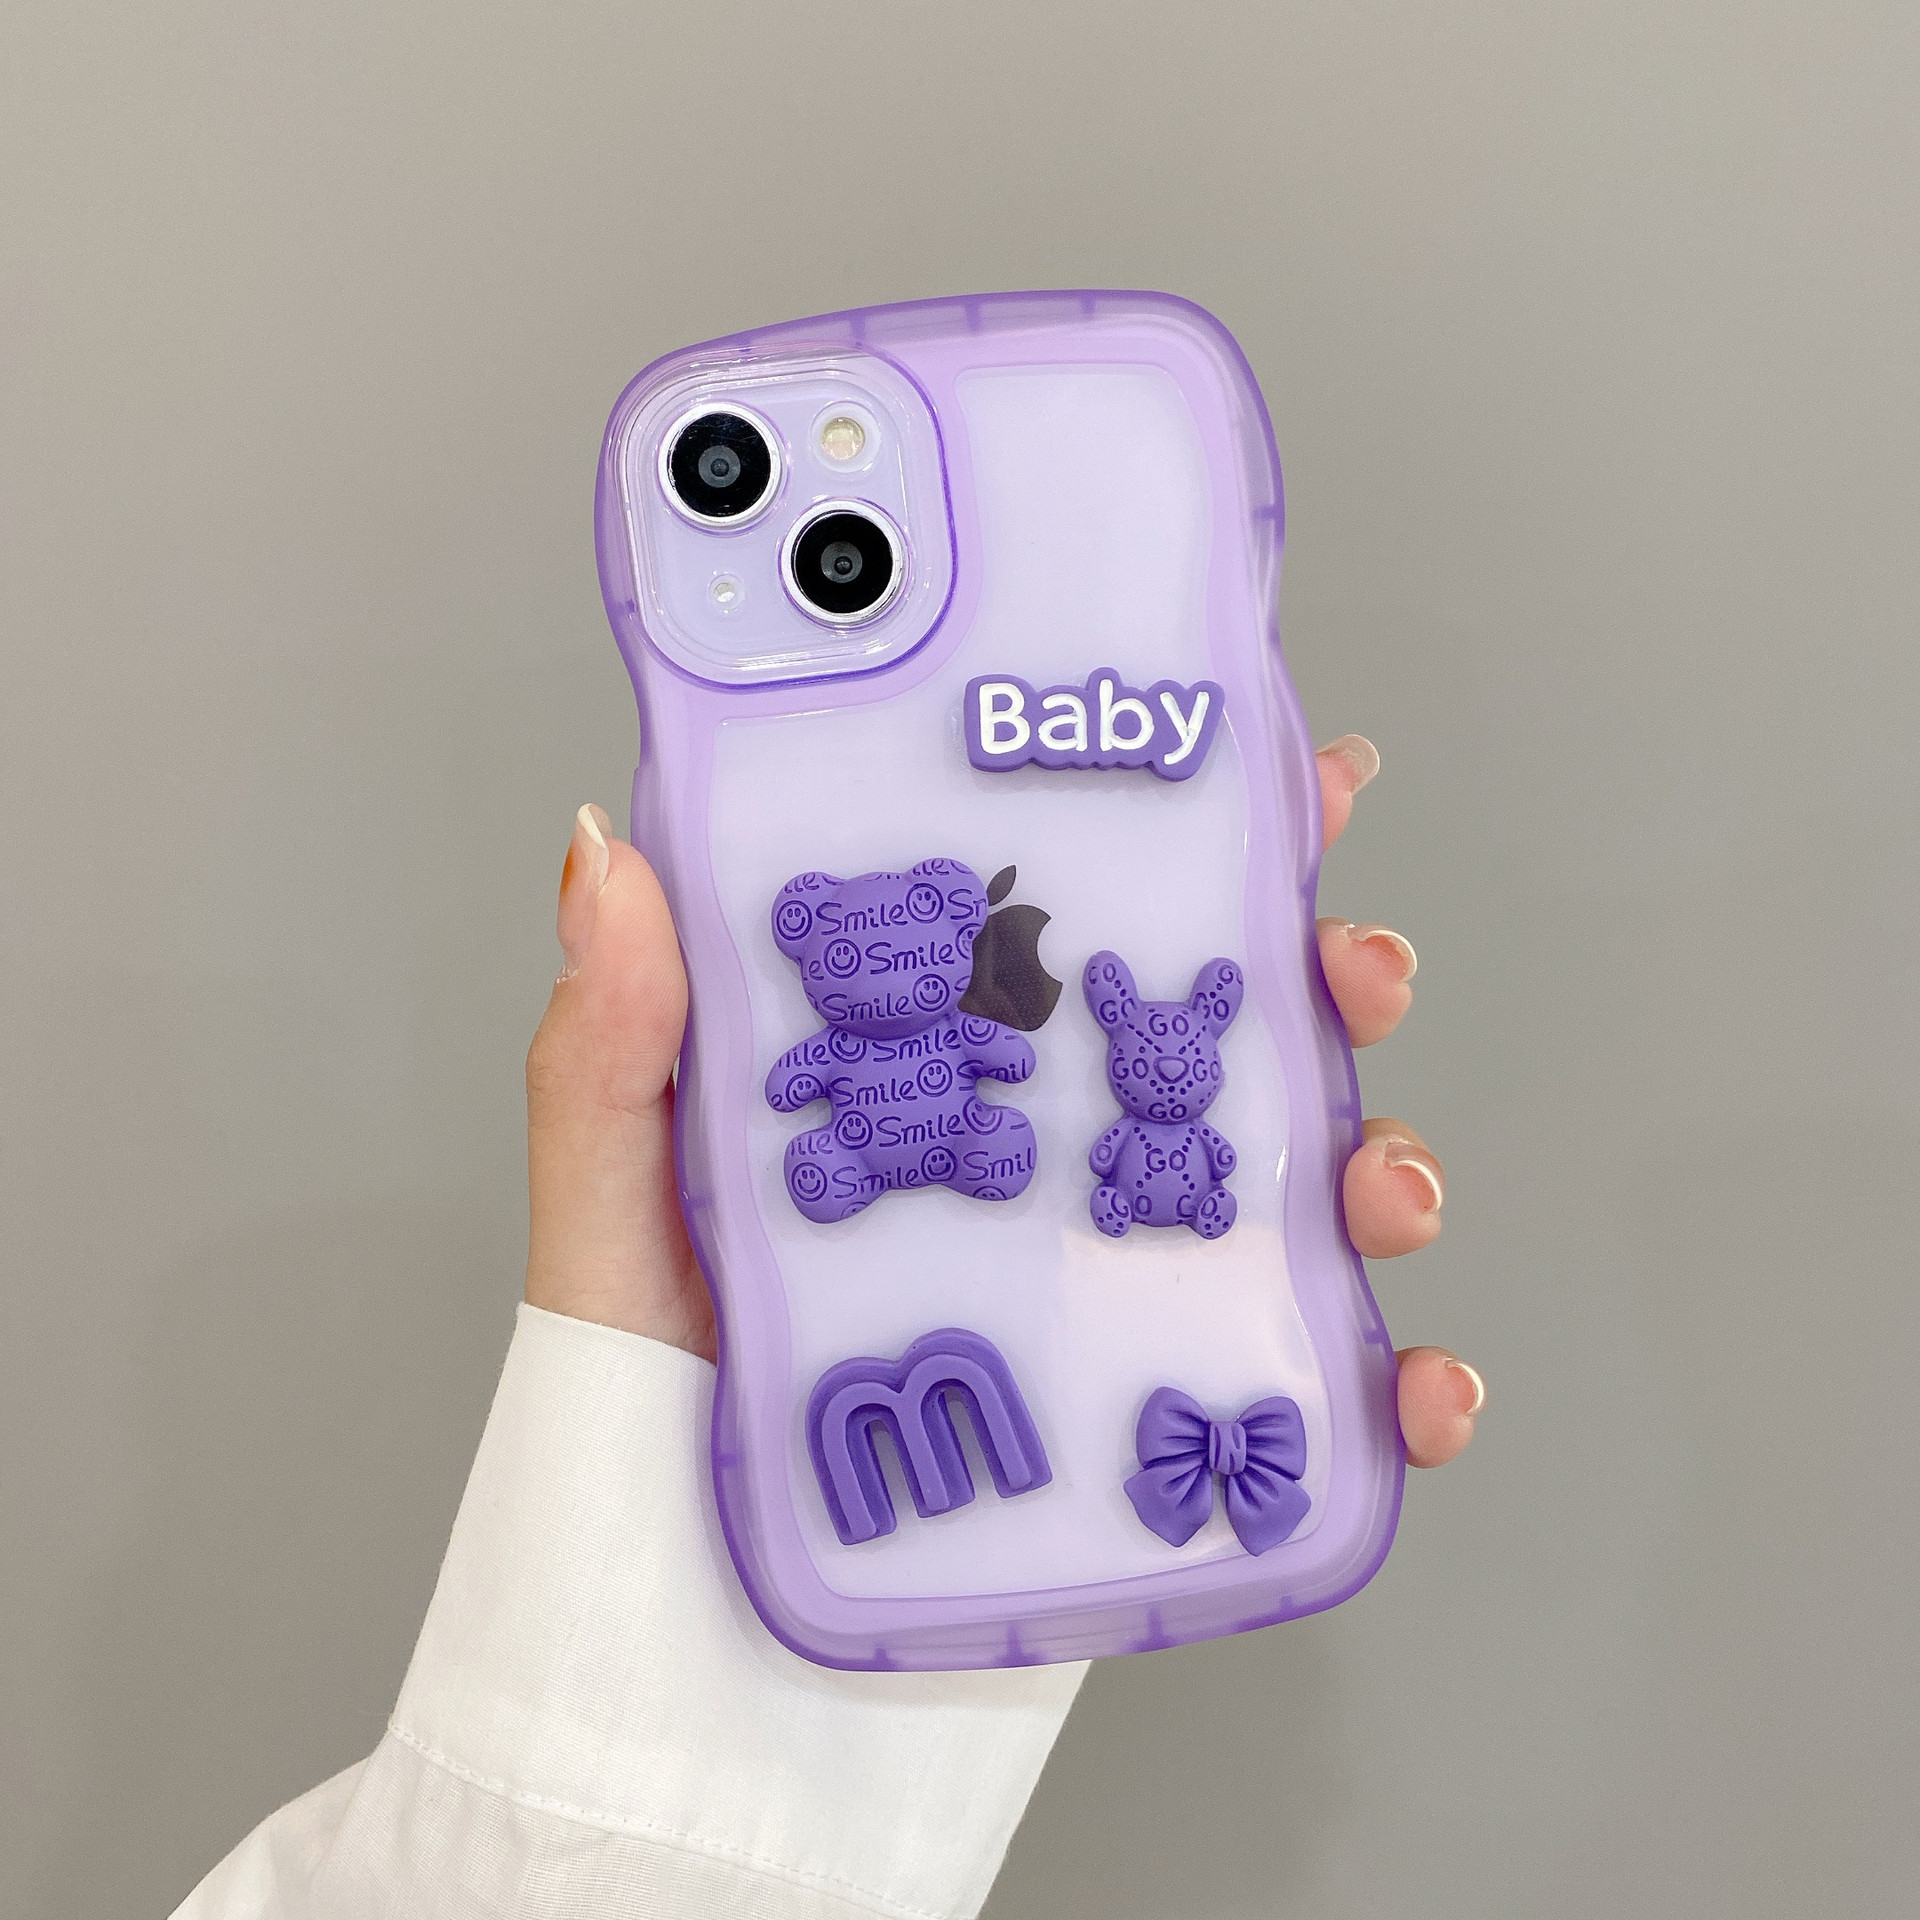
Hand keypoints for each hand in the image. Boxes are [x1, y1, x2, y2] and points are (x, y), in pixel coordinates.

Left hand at [524, 739, 1482, 1468]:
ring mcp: (1111, 1301)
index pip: (1080, 931)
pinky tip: (1415, 1388)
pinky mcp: (1154, 1430)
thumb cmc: (643, 1416)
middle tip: (1360, 975)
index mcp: (943, 1088)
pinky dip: (1391, 1390)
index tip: (1301, 781)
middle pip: (1225, 1047)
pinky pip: (1307, 1401)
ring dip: (1385, 1168)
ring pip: (1296, 1200)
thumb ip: (611, 1046)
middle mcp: (1044, 1177)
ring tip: (1388, 1189)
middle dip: (1332, 988)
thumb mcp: (617, 1209)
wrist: (689, 1657)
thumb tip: (606, 843)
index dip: (1201, 843)